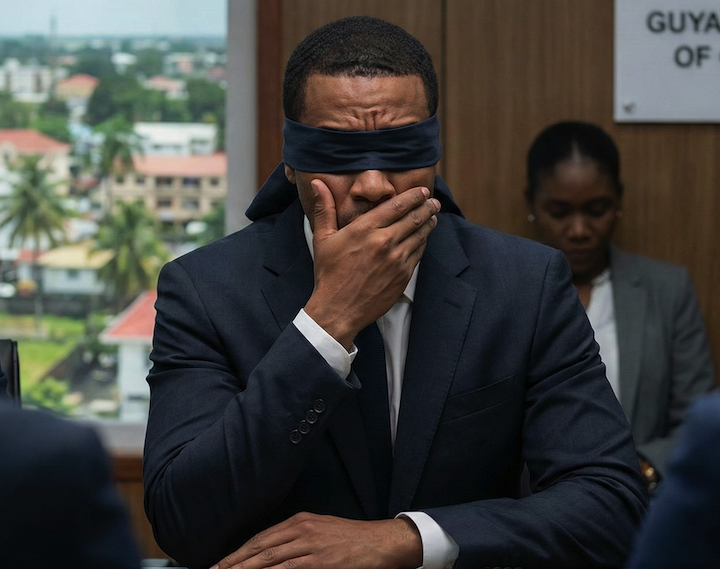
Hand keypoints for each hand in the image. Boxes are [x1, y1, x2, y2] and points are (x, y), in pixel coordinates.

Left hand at [212, 512, 421, 568]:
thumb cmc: (353, 539)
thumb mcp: (322, 530)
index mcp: (300, 521)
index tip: (223, 562)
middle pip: (260, 548)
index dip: (240, 551)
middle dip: (235, 562)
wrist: (381, 541)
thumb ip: (298, 539)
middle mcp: (301, 529)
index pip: (262, 537)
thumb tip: (274, 555)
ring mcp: (310, 545)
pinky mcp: (320, 561)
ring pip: (269, 559)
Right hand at [304, 179, 439, 348]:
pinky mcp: (403, 275)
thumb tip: (317, 183)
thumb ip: (325, 208)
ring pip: (420, 235)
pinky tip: (423, 238)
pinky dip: (423, 242)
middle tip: (434, 201)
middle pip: (414, 217)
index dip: (414, 196)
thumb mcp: (323, 238)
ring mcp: (396, 260)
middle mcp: (384, 242)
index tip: (422, 191)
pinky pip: (418, 253)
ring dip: (429, 223)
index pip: (397, 205)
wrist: (338, 309)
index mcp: (365, 229)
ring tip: (433, 216)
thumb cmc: (329, 274)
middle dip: (427, 207)